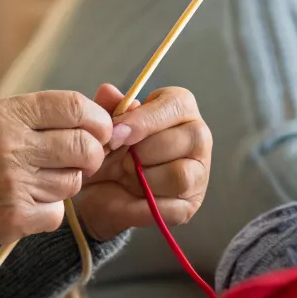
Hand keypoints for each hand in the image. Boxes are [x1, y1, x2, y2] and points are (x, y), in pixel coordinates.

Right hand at [0, 91, 111, 285]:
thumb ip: (29, 116)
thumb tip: (84, 119)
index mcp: (4, 113)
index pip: (75, 107)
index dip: (97, 119)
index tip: (100, 128)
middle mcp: (12, 145)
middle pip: (85, 147)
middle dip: (91, 154)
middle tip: (80, 159)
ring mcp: (13, 183)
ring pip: (73, 183)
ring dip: (66, 183)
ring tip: (39, 181)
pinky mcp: (12, 218)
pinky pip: (56, 213)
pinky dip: (48, 211)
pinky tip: (26, 204)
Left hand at [75, 85, 213, 241]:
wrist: (97, 194)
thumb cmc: (110, 152)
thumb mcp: (104, 129)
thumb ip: (106, 109)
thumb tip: (107, 91)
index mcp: (179, 108)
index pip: (175, 105)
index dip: (144, 121)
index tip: (116, 135)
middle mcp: (198, 136)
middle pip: (179, 140)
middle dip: (141, 154)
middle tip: (119, 161)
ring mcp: (199, 172)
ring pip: (179, 174)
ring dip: (144, 179)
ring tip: (126, 178)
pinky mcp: (190, 204)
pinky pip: (171, 206)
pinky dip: (143, 204)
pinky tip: (129, 197)